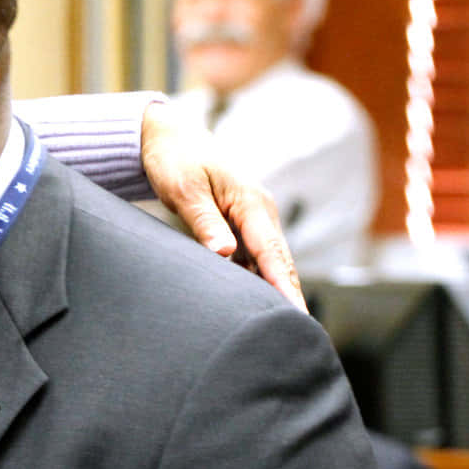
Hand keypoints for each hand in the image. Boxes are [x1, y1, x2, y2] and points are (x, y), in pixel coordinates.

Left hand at [140, 99, 303, 309]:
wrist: (167, 136)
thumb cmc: (174, 159)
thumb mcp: (185, 190)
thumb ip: (205, 223)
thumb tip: (226, 254)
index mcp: (250, 202)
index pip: (272, 251)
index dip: (284, 284)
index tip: (296, 312)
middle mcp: (258, 211)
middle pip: (278, 261)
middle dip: (290, 295)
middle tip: (301, 332)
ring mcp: (250, 219)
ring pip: (266, 261)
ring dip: (273, 290)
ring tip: (281, 326)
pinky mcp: (237, 224)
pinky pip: (251, 256)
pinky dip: (254, 278)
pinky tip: (254, 303)